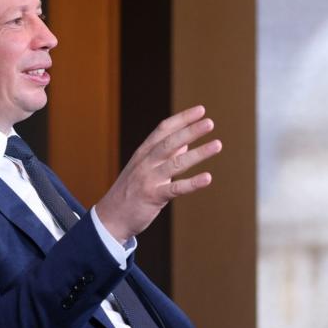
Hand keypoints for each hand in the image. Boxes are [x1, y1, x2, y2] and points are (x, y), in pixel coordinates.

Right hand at [95, 105, 222, 244]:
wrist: (110, 217)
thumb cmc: (130, 191)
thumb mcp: (143, 167)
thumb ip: (164, 154)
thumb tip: (186, 141)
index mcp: (143, 152)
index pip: (163, 129)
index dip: (182, 119)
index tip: (200, 110)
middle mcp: (145, 162)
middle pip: (170, 142)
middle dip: (190, 131)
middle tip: (210, 122)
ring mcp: (148, 179)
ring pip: (176, 163)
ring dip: (198, 153)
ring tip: (217, 145)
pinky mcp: (153, 197)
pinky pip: (175, 189)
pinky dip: (192, 183)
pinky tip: (207, 178)